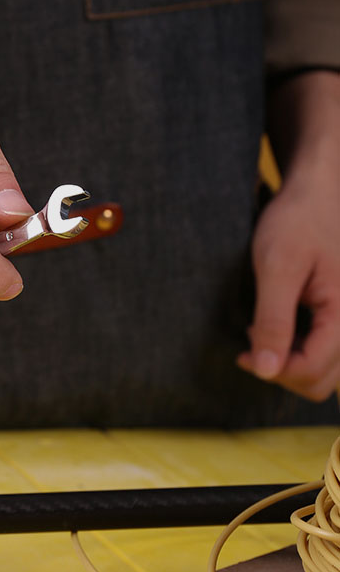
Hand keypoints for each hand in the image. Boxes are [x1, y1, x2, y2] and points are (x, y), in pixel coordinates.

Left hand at [237, 72, 339, 399]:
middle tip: (249, 347)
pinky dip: (298, 349)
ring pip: (324, 370)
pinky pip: (323, 350)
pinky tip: (274, 326)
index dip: (272, 370)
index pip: (312, 372)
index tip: (241, 353)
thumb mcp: (277, 268)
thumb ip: (273, 321)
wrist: (318, 191)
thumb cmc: (296, 221)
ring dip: (290, 364)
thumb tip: (264, 370)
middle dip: (282, 372)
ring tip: (261, 332)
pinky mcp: (338, 313)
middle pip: (321, 381)